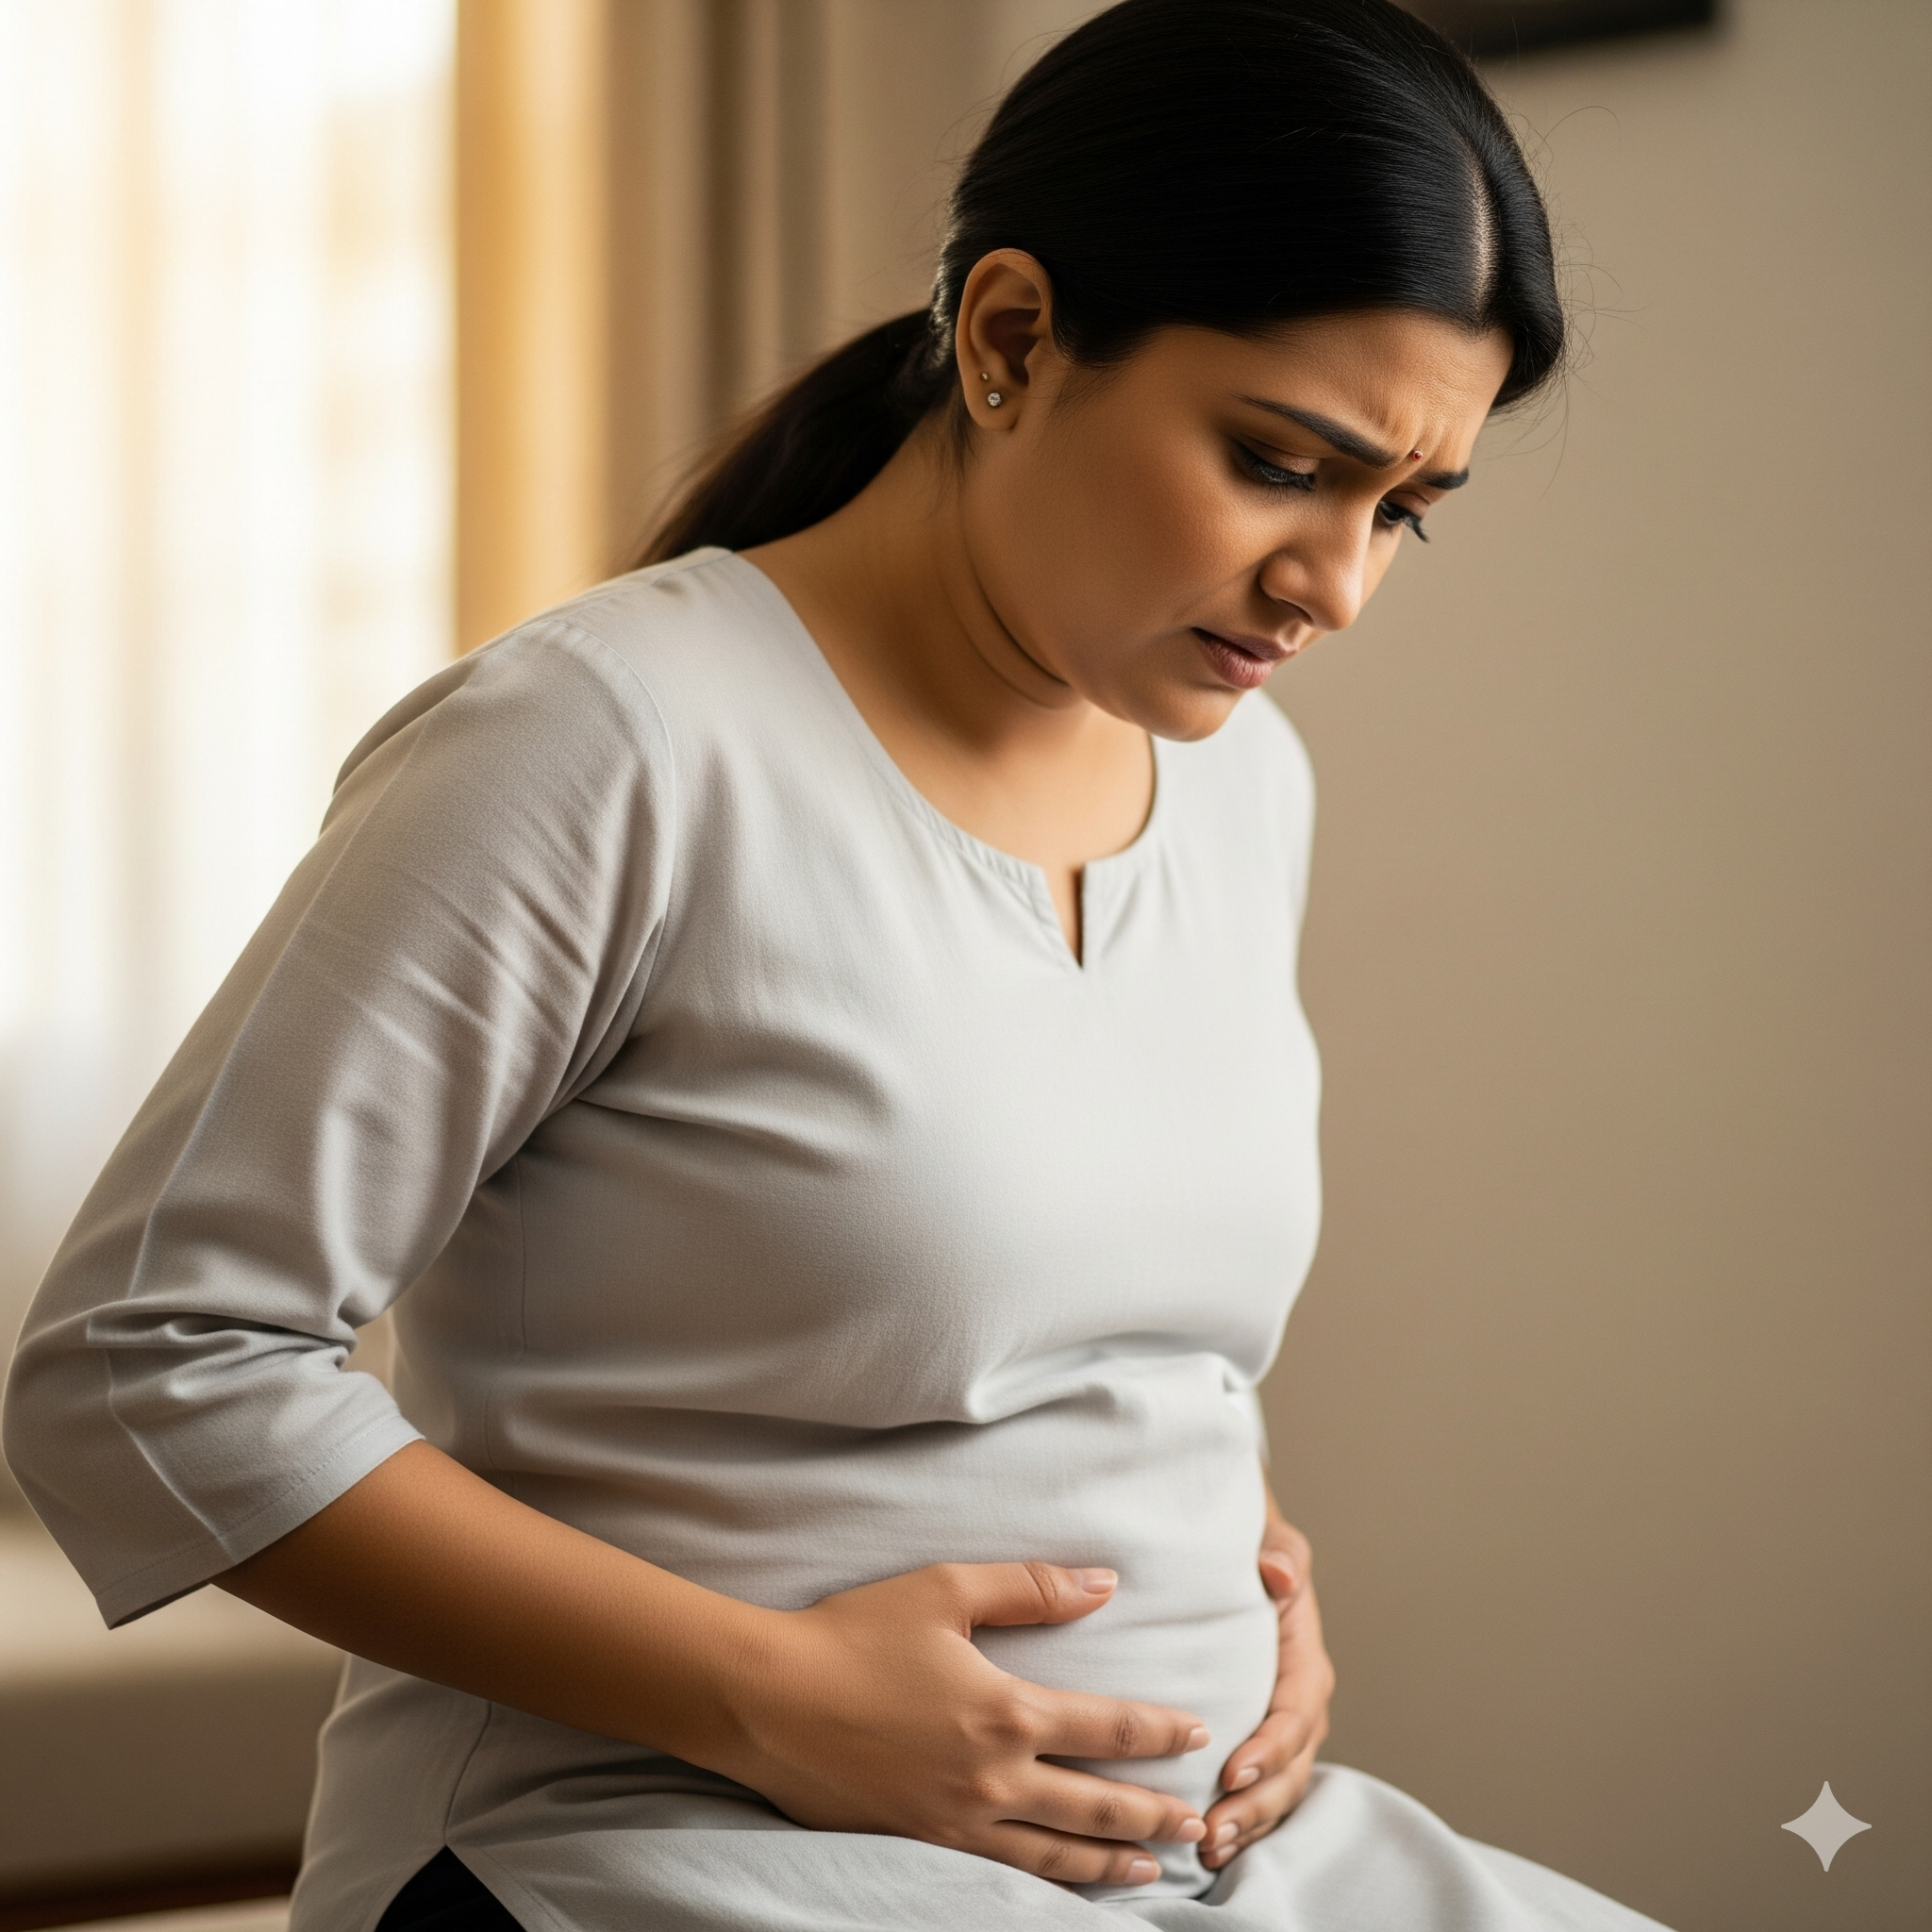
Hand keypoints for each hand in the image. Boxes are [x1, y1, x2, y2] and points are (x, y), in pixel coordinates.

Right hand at [719, 1562, 1212, 1886]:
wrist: (767, 1699)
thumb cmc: (853, 1633)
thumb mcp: (945, 1589)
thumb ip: (1032, 1588)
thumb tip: (1105, 1584)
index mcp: (1006, 1711)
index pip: (1110, 1727)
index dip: (1160, 1732)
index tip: (1198, 1733)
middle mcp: (993, 1779)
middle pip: (1097, 1805)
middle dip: (1153, 1815)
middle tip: (1197, 1823)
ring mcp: (958, 1822)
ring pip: (1055, 1854)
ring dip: (1111, 1863)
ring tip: (1150, 1871)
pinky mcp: (922, 1845)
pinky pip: (1002, 1874)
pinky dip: (1047, 1882)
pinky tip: (1062, 1883)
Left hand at [1200, 1504, 1333, 1869]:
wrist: (1235, 1552)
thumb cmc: (1248, 1546)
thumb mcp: (1269, 1539)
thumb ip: (1280, 1555)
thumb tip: (1279, 1574)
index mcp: (1303, 1659)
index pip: (1294, 1712)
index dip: (1268, 1747)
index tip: (1230, 1770)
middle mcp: (1299, 1702)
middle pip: (1290, 1767)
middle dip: (1256, 1804)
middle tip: (1214, 1829)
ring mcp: (1281, 1728)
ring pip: (1277, 1790)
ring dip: (1249, 1823)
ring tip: (1208, 1848)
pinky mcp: (1260, 1743)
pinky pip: (1260, 1792)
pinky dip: (1242, 1822)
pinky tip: (1209, 1848)